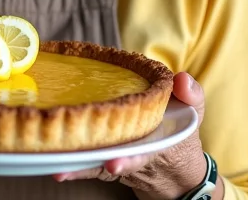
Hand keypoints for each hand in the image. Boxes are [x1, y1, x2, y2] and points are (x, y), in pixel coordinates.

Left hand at [54, 72, 217, 199]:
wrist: (175, 163)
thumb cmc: (180, 126)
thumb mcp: (193, 110)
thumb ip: (191, 94)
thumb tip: (181, 79)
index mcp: (158, 144)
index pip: (143, 154)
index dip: (128, 159)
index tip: (113, 164)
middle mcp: (136, 157)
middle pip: (115, 164)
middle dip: (97, 166)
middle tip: (73, 168)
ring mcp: (119, 160)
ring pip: (98, 167)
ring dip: (79, 167)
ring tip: (58, 167)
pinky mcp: (105, 161)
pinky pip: (89, 165)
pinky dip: (74, 165)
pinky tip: (54, 163)